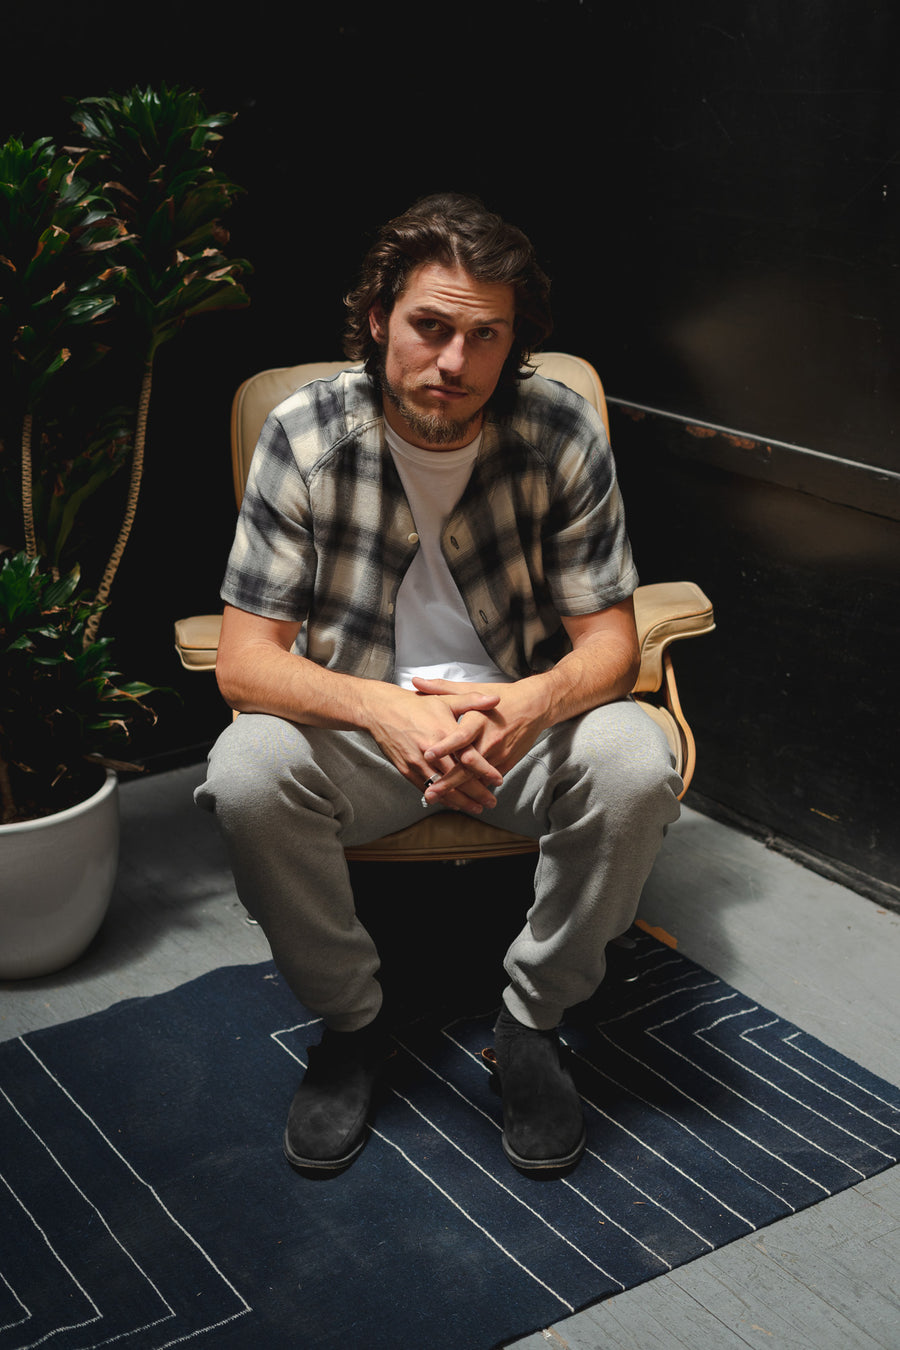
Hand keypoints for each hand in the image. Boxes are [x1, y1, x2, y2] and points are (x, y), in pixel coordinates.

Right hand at [367, 683, 503, 812]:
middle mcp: (431, 750)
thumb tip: (496, 699)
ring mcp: (417, 762)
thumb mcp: (445, 698)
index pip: (468, 756)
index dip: (484, 770)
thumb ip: (472, 700)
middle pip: (458, 777)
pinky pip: (427, 788)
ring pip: (442, 787)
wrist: (381, 710)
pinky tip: (453, 803)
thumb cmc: (416, 704)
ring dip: (461, 801)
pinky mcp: (406, 769)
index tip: (498, 779)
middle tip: (492, 802)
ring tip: (476, 808)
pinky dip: (441, 798)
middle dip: (476, 793)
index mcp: (443, 732)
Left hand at [412, 677, 548, 805]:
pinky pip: (486, 780)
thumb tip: (415, 681)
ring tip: (438, 799)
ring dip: (458, 791)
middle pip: (467, 765)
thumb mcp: (473, 689)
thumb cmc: (502, 698)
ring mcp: (499, 754)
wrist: (536, 707)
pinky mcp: (505, 764)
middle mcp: (489, 739)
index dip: (445, 746)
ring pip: (476, 777)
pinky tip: (456, 799)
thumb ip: (442, 688)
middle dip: (447, 781)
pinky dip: (472, 789)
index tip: (428, 755)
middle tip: (430, 793)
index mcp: (479, 719)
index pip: (460, 736)